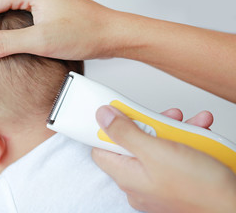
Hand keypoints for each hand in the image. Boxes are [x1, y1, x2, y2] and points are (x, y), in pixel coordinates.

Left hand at [92, 106, 235, 212]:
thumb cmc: (199, 189)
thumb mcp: (156, 151)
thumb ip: (125, 132)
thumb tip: (103, 116)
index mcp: (126, 175)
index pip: (102, 148)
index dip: (107, 128)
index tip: (119, 112)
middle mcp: (138, 181)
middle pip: (131, 142)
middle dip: (148, 124)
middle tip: (162, 118)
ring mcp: (157, 181)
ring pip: (156, 146)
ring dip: (172, 129)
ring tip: (187, 124)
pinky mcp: (175, 179)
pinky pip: (173, 155)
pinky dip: (185, 141)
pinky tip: (198, 132)